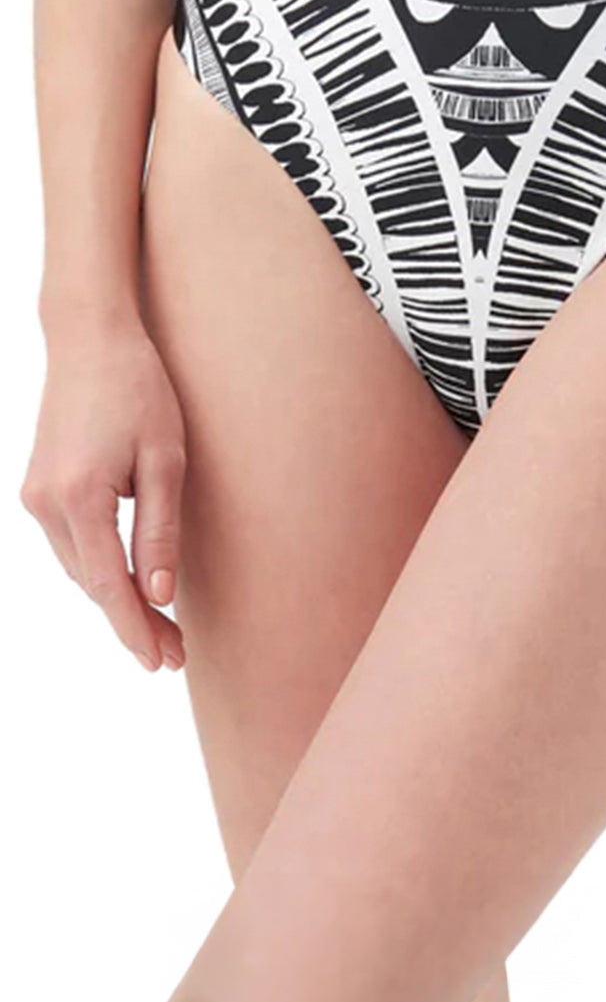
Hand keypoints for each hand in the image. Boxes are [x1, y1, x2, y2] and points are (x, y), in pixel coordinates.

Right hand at [21, 321, 186, 671]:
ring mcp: (34, 496)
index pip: (109, 586)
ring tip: (161, 626)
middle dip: (133, 620)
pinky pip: (71, 543)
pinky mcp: (37, 487)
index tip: (163, 662)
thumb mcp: (166, 460)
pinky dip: (98, 567)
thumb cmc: (139, 391)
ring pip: (79, 567)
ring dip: (115, 596)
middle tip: (176, 654)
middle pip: (91, 584)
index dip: (137, 629)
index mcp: (80, 498)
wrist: (90, 340)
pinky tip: (128, 581)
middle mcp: (46, 504)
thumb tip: (159, 595)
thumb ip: (159, 531)